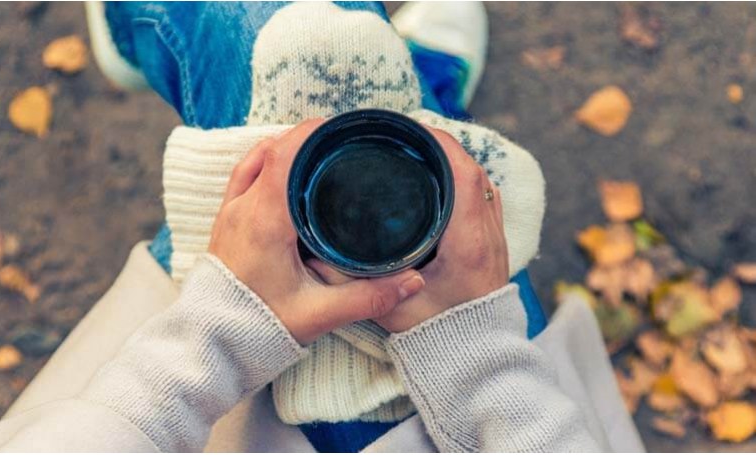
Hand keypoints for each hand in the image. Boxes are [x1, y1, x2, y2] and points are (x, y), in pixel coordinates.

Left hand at [208, 119, 425, 343]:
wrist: (212, 344)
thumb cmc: (258, 328)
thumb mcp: (318, 314)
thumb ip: (368, 297)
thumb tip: (413, 280)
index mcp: (265, 221)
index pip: (283, 156)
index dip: (310, 133)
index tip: (338, 125)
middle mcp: (243, 209)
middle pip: (271, 150)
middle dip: (305, 138)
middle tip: (339, 138)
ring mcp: (229, 214)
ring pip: (254, 160)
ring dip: (283, 148)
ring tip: (316, 149)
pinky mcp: (224, 224)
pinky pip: (243, 177)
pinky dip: (264, 164)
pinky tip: (285, 171)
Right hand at [309, 127, 508, 332]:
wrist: (476, 357)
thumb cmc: (438, 334)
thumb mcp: (388, 309)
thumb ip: (352, 284)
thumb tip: (315, 256)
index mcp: (467, 241)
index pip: (463, 174)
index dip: (439, 143)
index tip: (410, 129)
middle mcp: (487, 233)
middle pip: (472, 169)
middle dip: (441, 145)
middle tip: (406, 137)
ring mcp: (495, 238)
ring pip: (481, 182)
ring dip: (454, 162)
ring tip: (419, 152)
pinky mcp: (494, 245)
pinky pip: (484, 198)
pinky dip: (464, 181)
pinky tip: (439, 182)